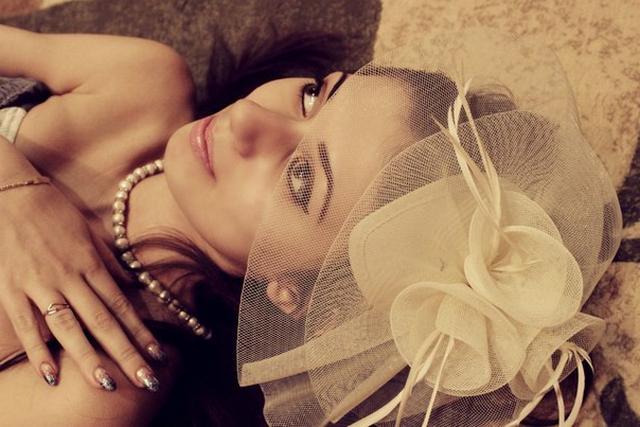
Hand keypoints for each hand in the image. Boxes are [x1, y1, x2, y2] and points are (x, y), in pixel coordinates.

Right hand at [0, 181, 163, 391]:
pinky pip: (26, 326)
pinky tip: (52, 375)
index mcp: (91, 264)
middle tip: (144, 379)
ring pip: (68, 328)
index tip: (158, 354)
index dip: (140, 331)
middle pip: (101, 321)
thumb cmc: (56, 214)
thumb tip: (131, 285)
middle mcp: (69, 277)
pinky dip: (38, 352)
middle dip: (124, 352)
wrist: (13, 195)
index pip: (121, 305)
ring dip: (88, 358)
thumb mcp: (90, 233)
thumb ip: (110, 263)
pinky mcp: (11, 290)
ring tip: (106, 383)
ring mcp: (39, 285)